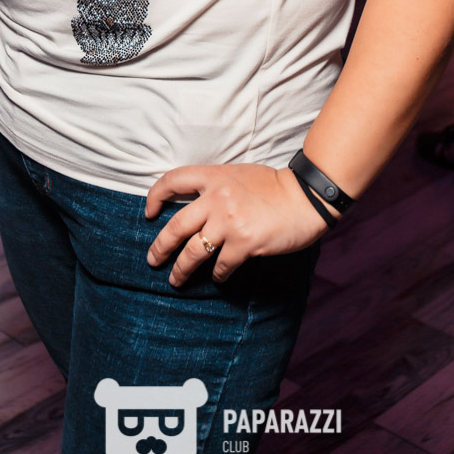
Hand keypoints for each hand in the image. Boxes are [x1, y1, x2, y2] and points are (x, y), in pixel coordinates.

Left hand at [144, 162, 332, 286]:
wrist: (306, 196)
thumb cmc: (275, 186)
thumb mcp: (239, 174)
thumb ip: (216, 186)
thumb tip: (197, 207)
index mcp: (214, 177)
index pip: (173, 181)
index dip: (155, 196)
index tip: (148, 213)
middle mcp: (216, 198)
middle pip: (175, 225)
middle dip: (160, 246)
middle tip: (152, 259)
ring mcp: (229, 222)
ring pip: (192, 251)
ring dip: (180, 269)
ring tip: (175, 279)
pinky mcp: (244, 243)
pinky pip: (221, 265)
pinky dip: (218, 274)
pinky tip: (219, 277)